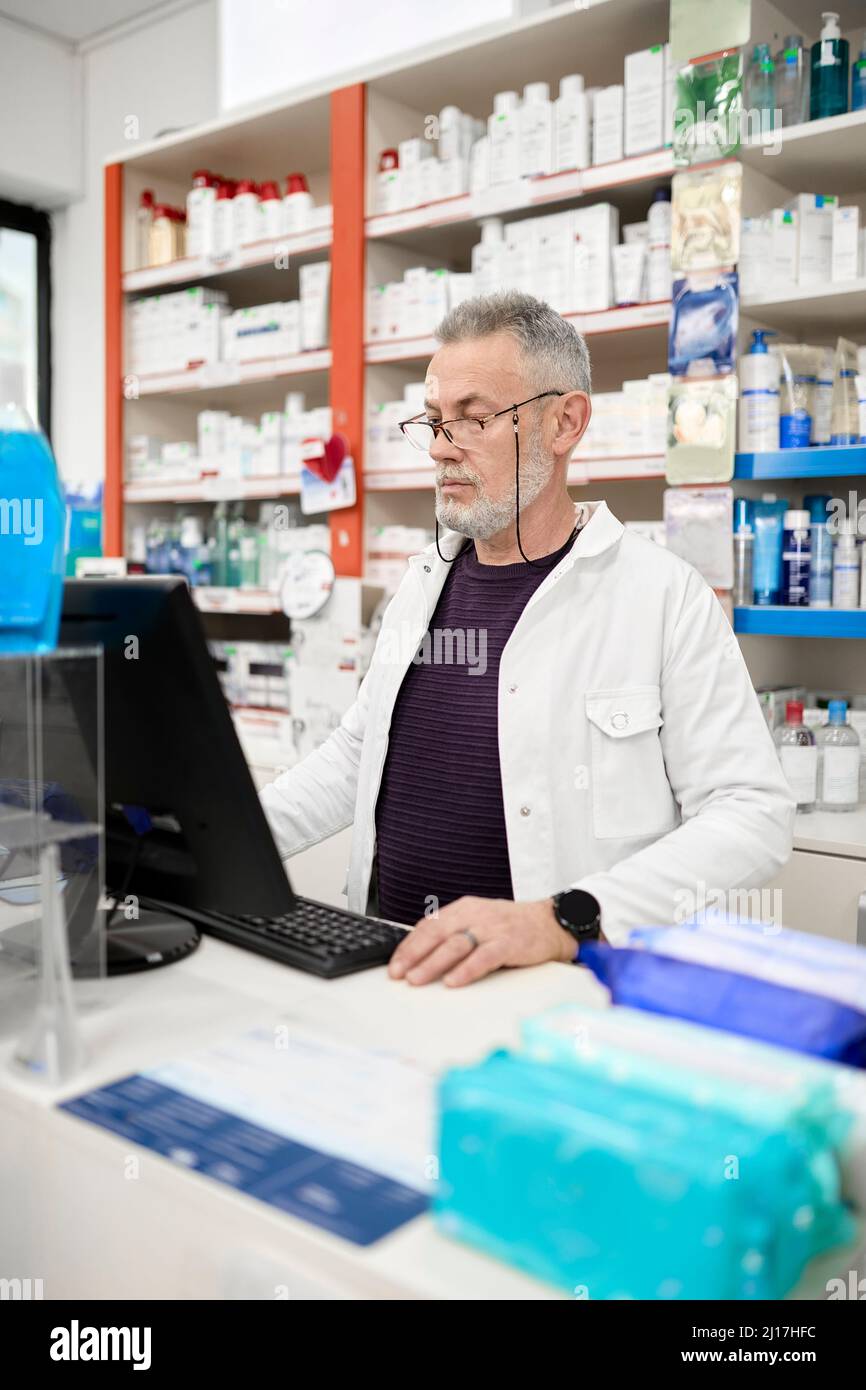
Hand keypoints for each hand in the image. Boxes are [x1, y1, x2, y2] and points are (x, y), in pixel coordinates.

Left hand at [388, 897, 575, 988]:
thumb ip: (454, 934)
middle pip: (437, 934)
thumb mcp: (479, 922)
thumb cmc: (511, 926)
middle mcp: (475, 915)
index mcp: (464, 909)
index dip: (408, 946)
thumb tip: (421, 957)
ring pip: (456, 945)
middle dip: (414, 955)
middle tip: (398, 974)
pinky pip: (484, 957)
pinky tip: (453, 981)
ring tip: (417, 980)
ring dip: (433, 964)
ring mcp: (492, 928)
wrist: (551, 923)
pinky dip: (466, 970)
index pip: (429, 926)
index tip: (394, 965)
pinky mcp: (509, 943)